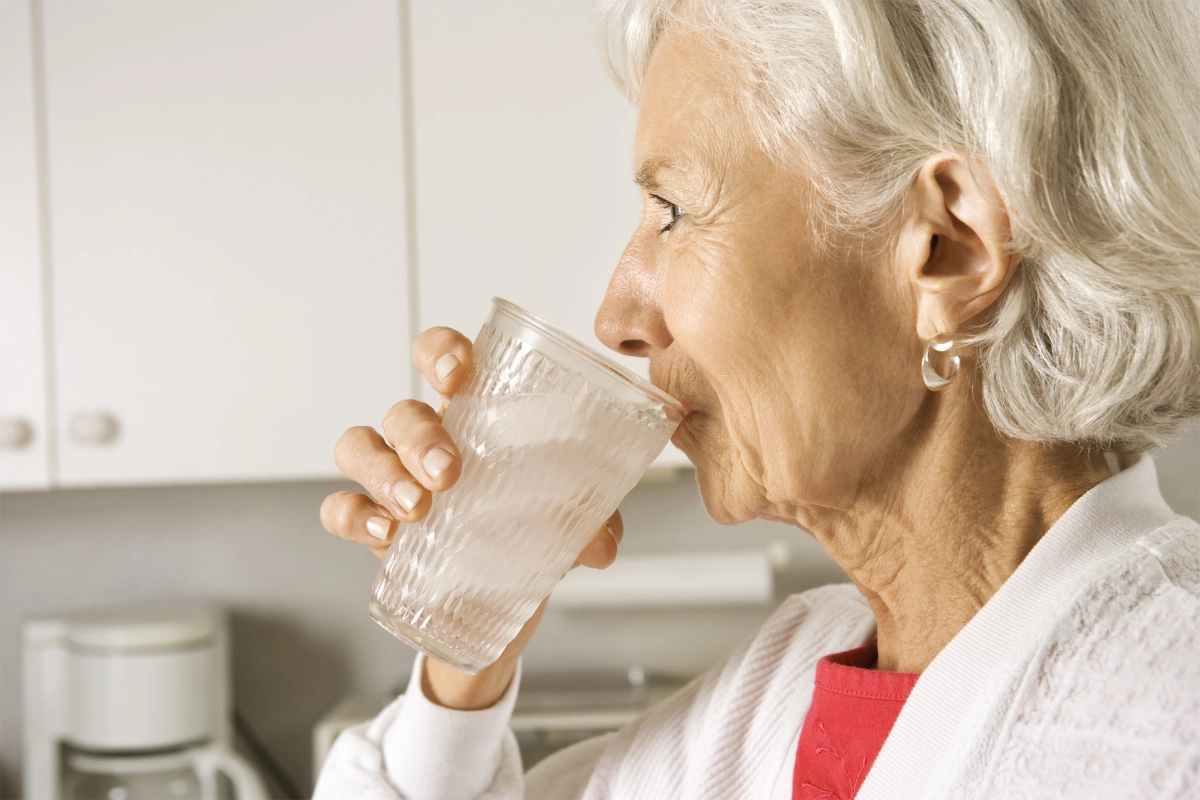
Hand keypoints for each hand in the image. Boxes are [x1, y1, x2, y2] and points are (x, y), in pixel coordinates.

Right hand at [320, 326, 623, 708]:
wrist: (501, 594)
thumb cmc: (527, 525)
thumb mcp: (566, 518)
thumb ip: (588, 518)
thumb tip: (602, 542)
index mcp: (472, 413)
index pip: (441, 357)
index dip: (439, 352)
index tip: (455, 372)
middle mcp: (424, 436)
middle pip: (401, 410)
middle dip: (418, 434)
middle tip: (447, 472)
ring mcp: (391, 478)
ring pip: (360, 447)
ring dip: (383, 472)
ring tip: (416, 508)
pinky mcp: (372, 524)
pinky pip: (340, 507)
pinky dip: (354, 516)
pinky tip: (385, 535)